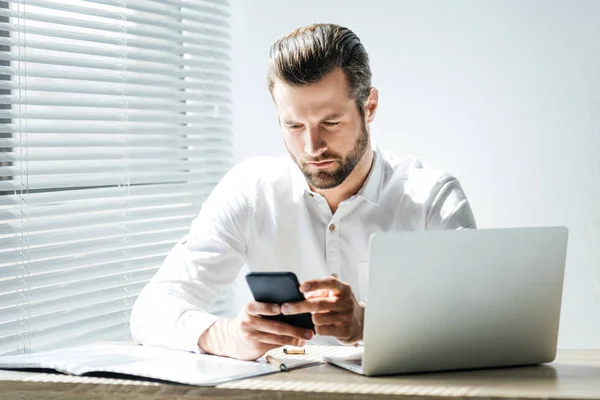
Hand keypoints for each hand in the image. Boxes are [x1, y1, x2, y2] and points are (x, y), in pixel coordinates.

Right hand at [198, 301, 313, 360]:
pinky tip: (299, 342)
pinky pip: (275, 344)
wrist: (232, 338)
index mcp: (248, 308)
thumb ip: (268, 307)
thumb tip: (294, 307)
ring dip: (294, 338)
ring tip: (307, 337)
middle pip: (274, 326)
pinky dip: (289, 343)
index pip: (257, 306)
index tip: (280, 308)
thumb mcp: (254, 310)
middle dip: (294, 328)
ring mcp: (252, 336)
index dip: (268, 308)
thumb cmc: (250, 319)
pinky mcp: (256, 347)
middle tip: (308, 330)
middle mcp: (248, 322)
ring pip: (277, 338)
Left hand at [281, 276, 364, 344]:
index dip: (314, 284)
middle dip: (298, 306)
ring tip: (316, 317)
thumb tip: (301, 295)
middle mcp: (345, 302)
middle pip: (317, 304)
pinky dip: (316, 328)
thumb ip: (320, 292)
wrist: (362, 324)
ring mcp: (345, 317)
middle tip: (285, 308)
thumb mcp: (336, 295)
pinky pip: (321, 329)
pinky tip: (321, 326)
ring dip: (311, 318)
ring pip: (317, 318)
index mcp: (343, 289)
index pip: (328, 283)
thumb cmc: (343, 307)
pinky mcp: (343, 330)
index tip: (300, 287)